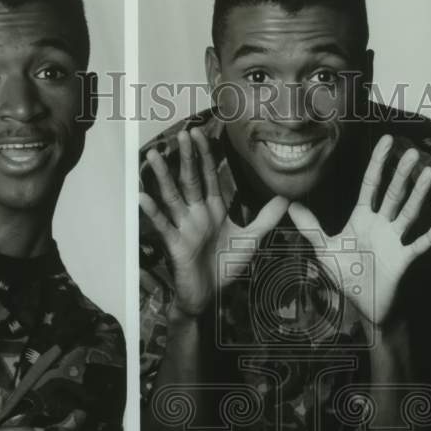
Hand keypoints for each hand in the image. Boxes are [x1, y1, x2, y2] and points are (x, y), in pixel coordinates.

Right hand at [141, 128, 289, 317]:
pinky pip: (164, 225)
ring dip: (163, 177)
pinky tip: (144, 197)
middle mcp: (197, 214)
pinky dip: (153, 212)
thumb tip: (286, 198)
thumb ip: (266, 218)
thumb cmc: (225, 267)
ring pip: (172, 197)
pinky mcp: (176, 245)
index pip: (209, 177)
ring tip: (154, 156)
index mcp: (213, 210)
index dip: (206, 156)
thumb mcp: (251, 240)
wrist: (209, 296)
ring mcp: (184, 228)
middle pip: (190, 181)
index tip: (201, 134)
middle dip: (187, 159)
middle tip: (182, 134)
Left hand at [287, 135, 430, 327]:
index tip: (388, 140)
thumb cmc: (346, 275)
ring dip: (418, 195)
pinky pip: (418, 246)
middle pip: (392, 194)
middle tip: (413, 153)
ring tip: (428, 174)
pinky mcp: (402, 260)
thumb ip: (311, 227)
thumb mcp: (325, 249)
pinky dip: (430, 236)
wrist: (361, 304)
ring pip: (407, 213)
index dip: (378, 163)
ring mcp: (393, 240)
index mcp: (362, 218)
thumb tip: (290, 205)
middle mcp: (380, 224)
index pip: (371, 184)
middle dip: (401, 174)